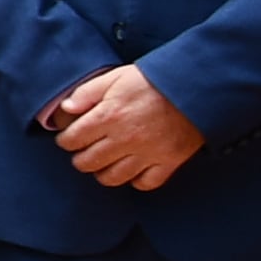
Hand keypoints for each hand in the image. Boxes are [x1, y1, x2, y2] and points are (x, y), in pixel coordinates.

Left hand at [47, 62, 208, 190]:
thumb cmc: (153, 80)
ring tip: (106, 159)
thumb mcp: (115, 77)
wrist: (196, 86)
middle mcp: (126, 138)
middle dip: (81, 156)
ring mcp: (148, 153)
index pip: (71, 141)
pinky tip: (133, 167)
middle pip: (87, 163)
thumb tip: (64, 109)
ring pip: (112, 178)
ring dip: (103, 170)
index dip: (66, 139)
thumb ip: (86, 93)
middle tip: (86, 149)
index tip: (70, 136)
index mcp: (109, 116)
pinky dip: (136, 179)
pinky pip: (145, 183)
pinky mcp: (169, 161)